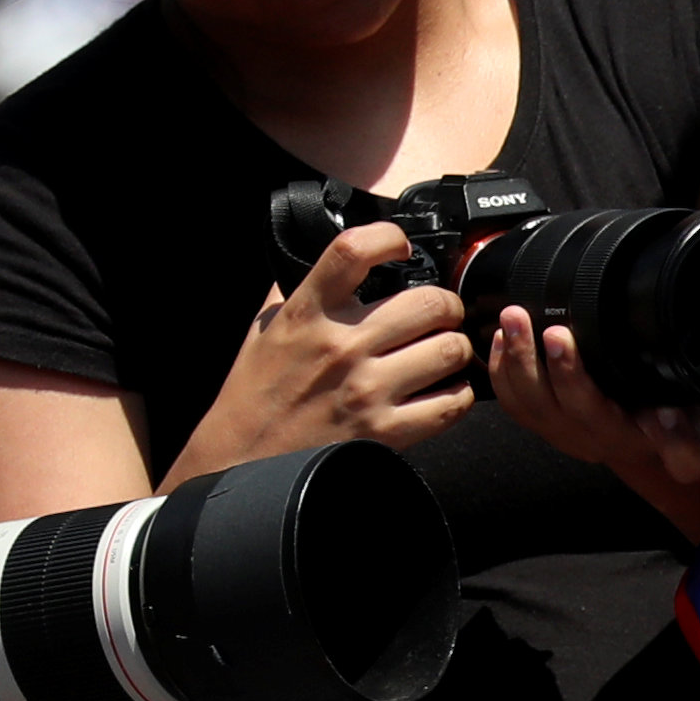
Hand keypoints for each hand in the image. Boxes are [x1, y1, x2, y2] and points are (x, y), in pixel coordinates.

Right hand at [166, 222, 474, 484]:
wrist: (241, 463)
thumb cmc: (255, 397)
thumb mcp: (263, 333)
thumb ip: (295, 295)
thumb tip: (323, 262)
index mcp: (307, 314)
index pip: (353, 251)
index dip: (389, 238)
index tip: (400, 247)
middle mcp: (340, 346)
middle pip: (430, 302)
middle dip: (445, 305)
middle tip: (438, 315)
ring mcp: (367, 389)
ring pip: (452, 349)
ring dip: (455, 349)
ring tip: (441, 354)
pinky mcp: (387, 431)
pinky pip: (453, 401)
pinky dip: (458, 395)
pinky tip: (442, 391)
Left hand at [487, 306, 699, 539]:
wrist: (654, 441)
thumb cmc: (673, 423)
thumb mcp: (690, 436)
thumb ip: (684, 443)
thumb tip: (669, 421)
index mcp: (617, 436)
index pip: (587, 407)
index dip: (568, 374)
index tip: (559, 335)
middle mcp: (582, 438)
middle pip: (543, 402)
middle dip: (527, 356)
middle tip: (520, 315)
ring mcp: (558, 430)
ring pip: (521, 400)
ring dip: (510, 357)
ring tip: (509, 318)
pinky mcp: (543, 421)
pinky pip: (511, 401)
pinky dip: (500, 369)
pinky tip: (501, 338)